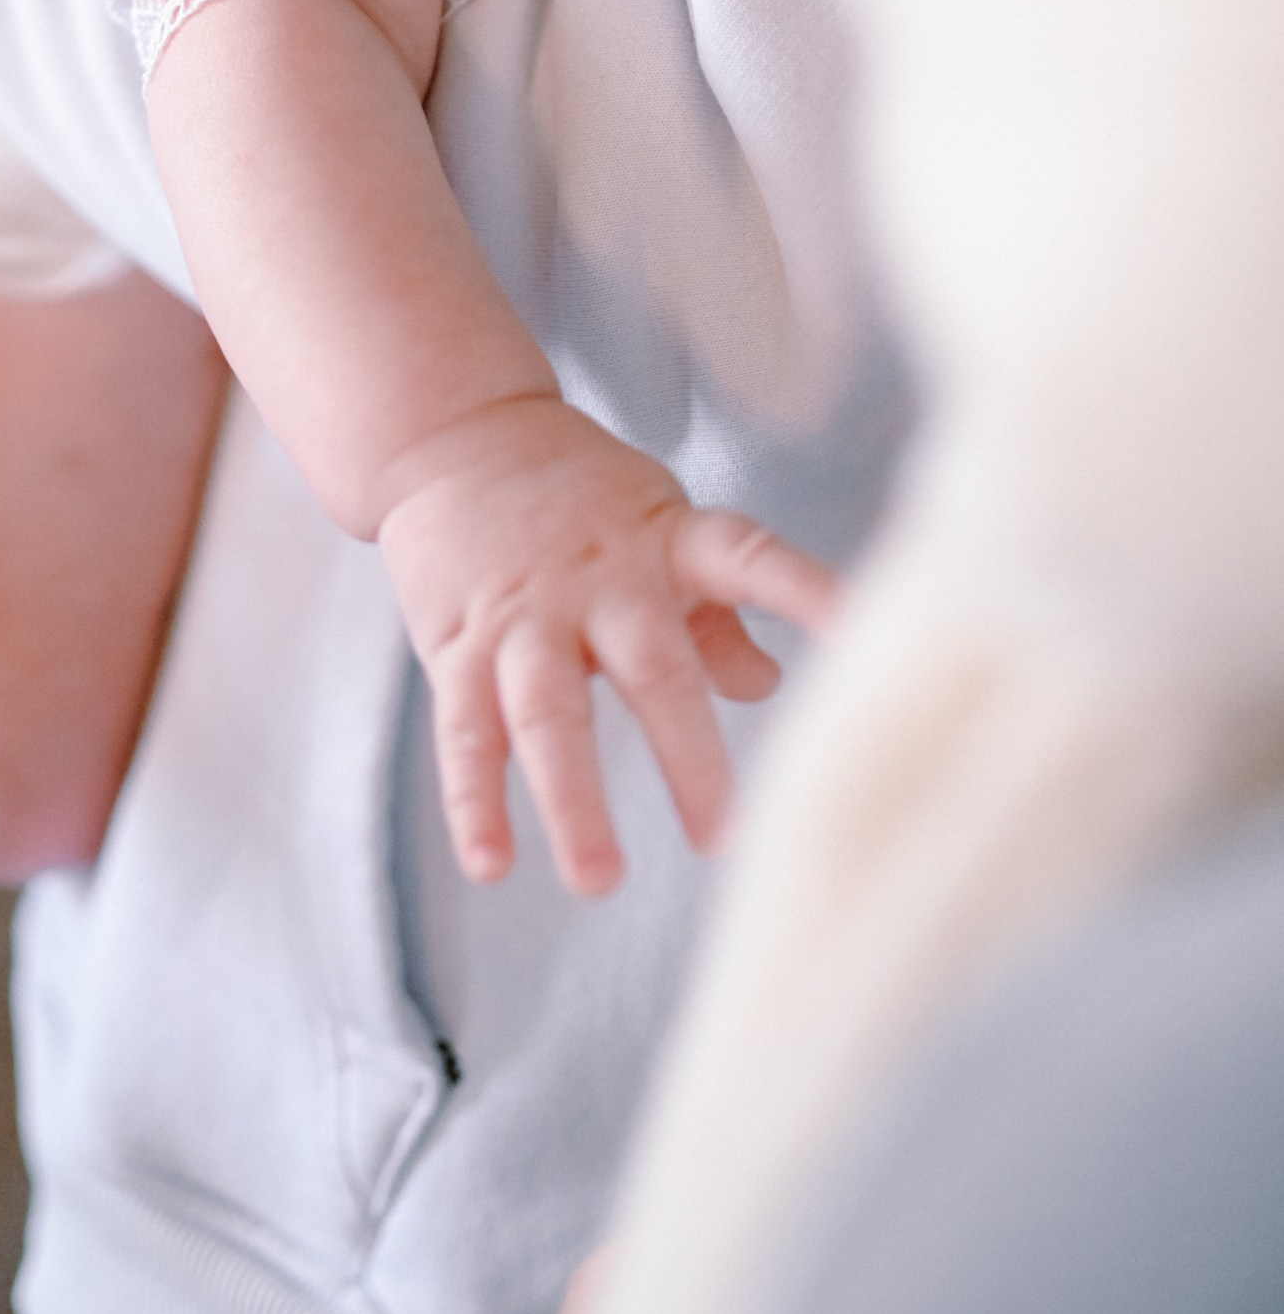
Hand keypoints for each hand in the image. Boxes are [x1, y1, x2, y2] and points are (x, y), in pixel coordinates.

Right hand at [375, 394, 837, 893]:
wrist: (452, 433)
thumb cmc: (579, 498)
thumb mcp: (659, 528)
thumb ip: (716, 613)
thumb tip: (771, 687)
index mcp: (663, 544)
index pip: (747, 558)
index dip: (804, 590)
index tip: (861, 628)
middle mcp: (598, 582)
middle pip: (649, 667)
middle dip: (687, 756)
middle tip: (723, 838)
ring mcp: (522, 617)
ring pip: (547, 715)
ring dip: (572, 800)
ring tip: (599, 880)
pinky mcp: (458, 646)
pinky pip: (464, 731)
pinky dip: (473, 801)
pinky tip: (492, 863)